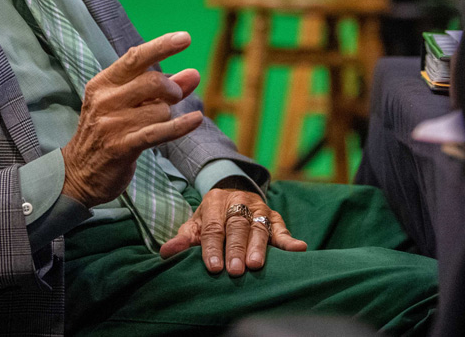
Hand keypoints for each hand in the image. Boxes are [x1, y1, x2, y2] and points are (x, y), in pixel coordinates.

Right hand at [61, 32, 203, 207]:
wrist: (78, 174)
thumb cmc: (106, 133)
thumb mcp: (126, 105)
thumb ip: (160, 88)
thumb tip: (193, 75)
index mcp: (102, 83)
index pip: (135, 57)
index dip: (162, 45)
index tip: (186, 38)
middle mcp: (104, 100)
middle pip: (152, 81)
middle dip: (171, 89)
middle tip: (174, 97)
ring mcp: (111, 124)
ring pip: (159, 109)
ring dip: (168, 115)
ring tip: (158, 123)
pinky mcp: (121, 147)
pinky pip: (159, 131)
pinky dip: (181, 126)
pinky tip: (195, 120)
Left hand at [158, 186, 307, 275]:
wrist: (231, 196)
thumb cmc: (211, 218)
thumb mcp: (195, 223)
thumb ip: (184, 238)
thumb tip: (166, 253)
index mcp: (214, 201)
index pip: (213, 227)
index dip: (213, 247)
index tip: (213, 267)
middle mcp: (238, 201)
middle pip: (237, 226)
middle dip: (236, 249)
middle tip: (236, 270)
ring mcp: (258, 207)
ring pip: (259, 227)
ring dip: (259, 246)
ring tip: (256, 265)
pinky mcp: (274, 216)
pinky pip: (282, 228)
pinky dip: (290, 240)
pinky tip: (299, 248)